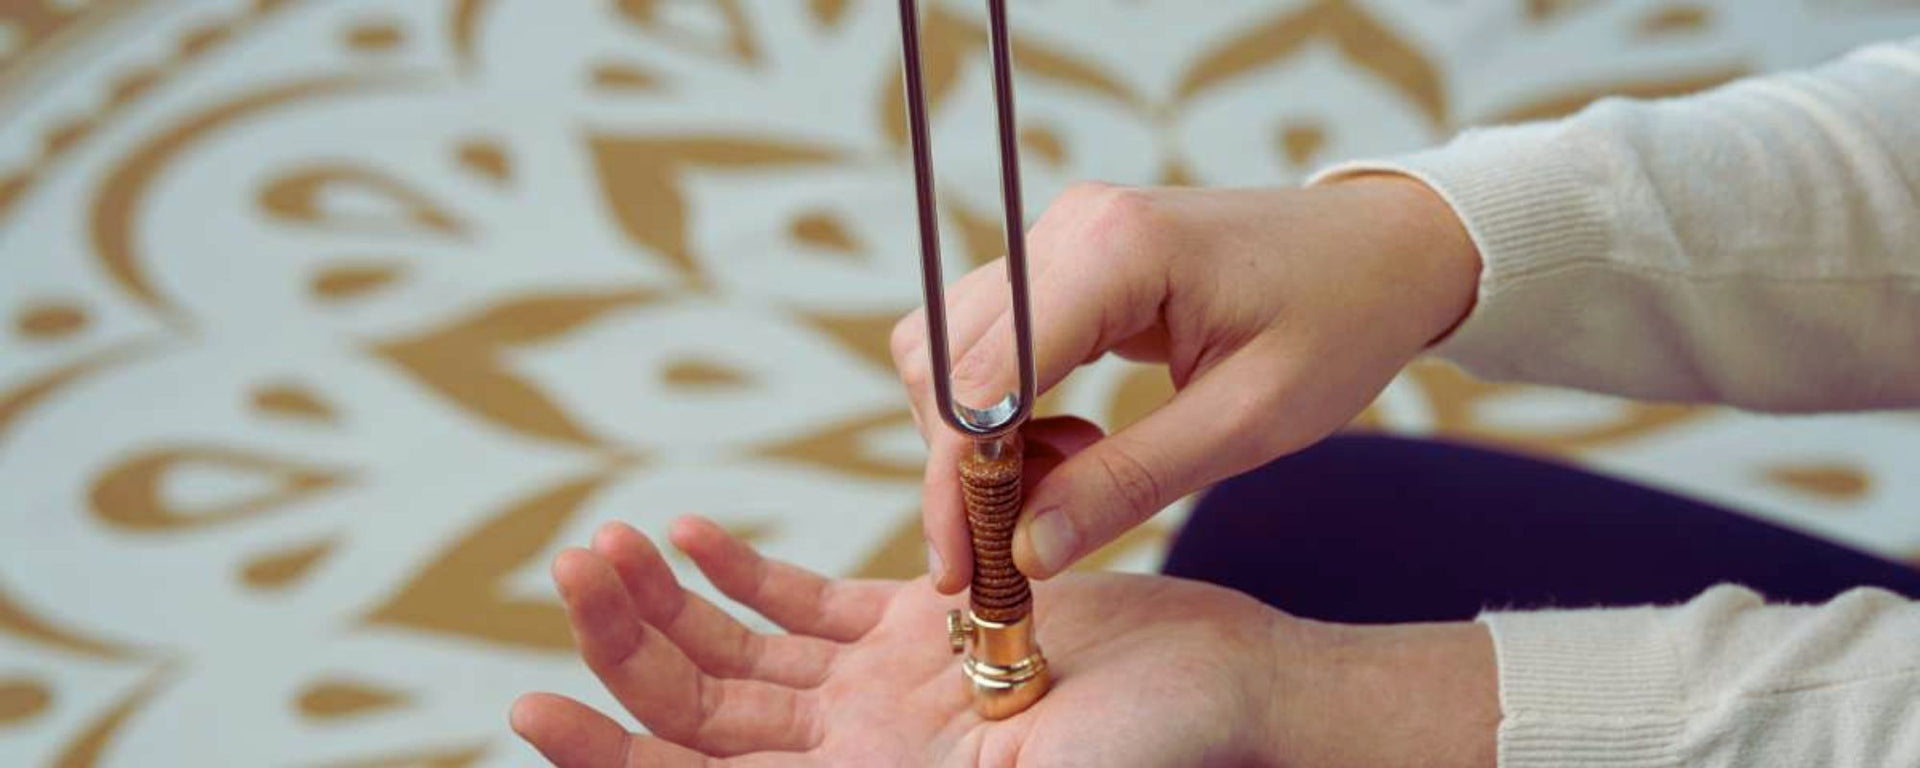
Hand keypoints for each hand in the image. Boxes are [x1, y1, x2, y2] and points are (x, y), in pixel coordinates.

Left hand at [511, 518, 1497, 767]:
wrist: (1229, 689)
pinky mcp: (918, 626)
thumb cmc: (1152, 752)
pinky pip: (804, 603)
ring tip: (610, 539)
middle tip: (572, 563)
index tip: (533, 701)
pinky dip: (741, 570)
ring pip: (737, 650)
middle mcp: (855, 757)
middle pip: (700, 708)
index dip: (610, 755)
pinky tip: (690, 532)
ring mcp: (879, 691)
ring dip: (667, 599)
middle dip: (623, 645)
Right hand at [891, 177, 1479, 588]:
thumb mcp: (1248, 423)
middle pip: (944, 360)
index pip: (983, 377)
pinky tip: (1074, 449)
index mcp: (1116, 252)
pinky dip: (1004, 411)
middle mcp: (1069, 227)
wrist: (1388, 249)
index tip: (962, 568)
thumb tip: (1026, 548)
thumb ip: (1130, 483)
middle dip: (960, 468)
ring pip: (950, 350)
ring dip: (980, 440)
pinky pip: (992, 341)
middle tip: (1005, 554)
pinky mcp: (1067, 257)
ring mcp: (1062, 235)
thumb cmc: (1340, 320)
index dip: (958, 481)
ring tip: (1063, 491)